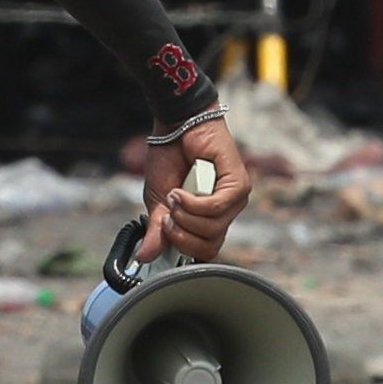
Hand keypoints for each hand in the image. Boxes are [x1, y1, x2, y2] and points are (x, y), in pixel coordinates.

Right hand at [140, 117, 251, 264]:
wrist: (177, 126)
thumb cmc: (169, 159)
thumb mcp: (158, 202)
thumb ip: (157, 230)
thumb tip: (143, 257)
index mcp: (209, 219)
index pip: (204, 251)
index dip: (183, 247)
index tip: (165, 230)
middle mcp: (225, 212)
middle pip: (209, 246)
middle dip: (182, 234)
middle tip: (168, 214)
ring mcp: (234, 200)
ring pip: (212, 229)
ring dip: (186, 214)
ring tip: (175, 194)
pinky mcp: (239, 185)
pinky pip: (217, 209)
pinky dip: (195, 203)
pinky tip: (183, 190)